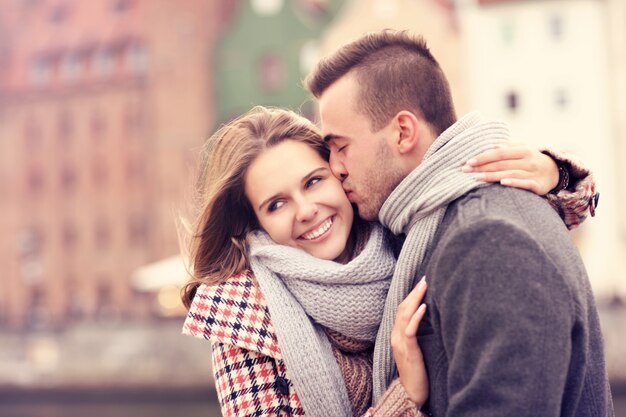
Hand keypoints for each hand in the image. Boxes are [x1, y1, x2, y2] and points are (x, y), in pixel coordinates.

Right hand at [391, 278, 428, 406]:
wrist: (411, 392)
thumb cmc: (418, 371)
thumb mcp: (416, 348)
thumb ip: (417, 333)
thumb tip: (428, 317)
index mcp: (397, 334)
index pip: (402, 309)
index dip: (411, 295)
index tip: (422, 282)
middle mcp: (395, 336)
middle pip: (402, 308)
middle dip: (414, 292)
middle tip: (425, 278)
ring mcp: (400, 343)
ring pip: (405, 316)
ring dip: (415, 299)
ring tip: (425, 286)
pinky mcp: (408, 351)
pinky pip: (410, 330)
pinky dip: (416, 317)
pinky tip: (423, 307)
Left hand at [462, 143, 558, 194]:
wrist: (556, 172)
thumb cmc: (530, 161)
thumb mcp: (521, 151)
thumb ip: (507, 148)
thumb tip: (491, 145)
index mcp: (524, 150)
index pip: (500, 153)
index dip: (484, 157)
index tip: (469, 161)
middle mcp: (529, 160)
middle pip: (502, 164)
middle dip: (483, 167)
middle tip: (466, 171)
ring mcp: (534, 173)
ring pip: (511, 174)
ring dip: (492, 176)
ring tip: (476, 178)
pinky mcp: (539, 186)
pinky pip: (525, 184)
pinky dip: (514, 183)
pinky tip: (502, 183)